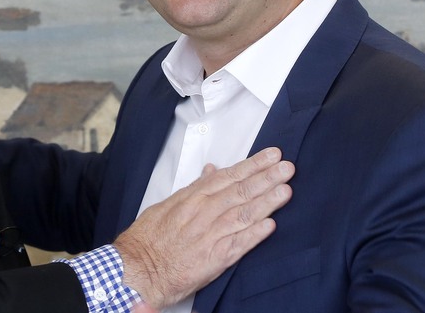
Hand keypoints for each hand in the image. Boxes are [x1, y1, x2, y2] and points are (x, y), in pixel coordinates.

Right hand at [113, 147, 293, 309]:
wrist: (137, 268)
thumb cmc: (149, 238)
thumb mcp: (168, 205)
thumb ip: (193, 188)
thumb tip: (211, 171)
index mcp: (192, 198)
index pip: (228, 176)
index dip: (252, 165)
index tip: (271, 156)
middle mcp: (203, 213)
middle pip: (240, 191)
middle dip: (266, 178)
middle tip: (287, 167)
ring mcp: (209, 235)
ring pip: (244, 214)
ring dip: (267, 201)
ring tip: (286, 190)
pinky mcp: (213, 259)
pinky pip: (239, 244)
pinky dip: (255, 234)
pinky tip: (270, 225)